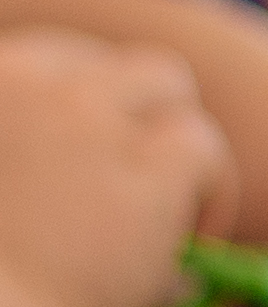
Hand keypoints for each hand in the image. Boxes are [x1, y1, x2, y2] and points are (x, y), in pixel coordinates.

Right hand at [0, 27, 231, 306]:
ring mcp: (83, 114)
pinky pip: (203, 148)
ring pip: (163, 81)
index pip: (35, 65)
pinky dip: (210, 190)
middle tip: (136, 173)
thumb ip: (21, 180)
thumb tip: (117, 222)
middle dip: (124, 107)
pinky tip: (193, 245)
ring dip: (168, 134)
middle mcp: (18, 83)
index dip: (66, 107)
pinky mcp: (146, 161)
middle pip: (96, 61)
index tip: (80, 157)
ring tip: (172, 205)